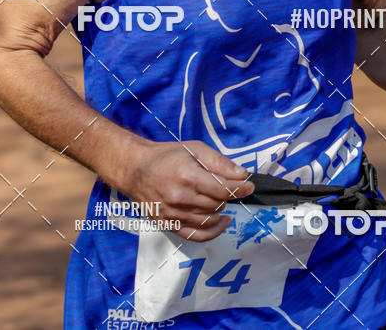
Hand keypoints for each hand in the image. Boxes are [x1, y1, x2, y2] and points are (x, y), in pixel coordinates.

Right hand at [114, 136, 254, 240]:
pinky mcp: (169, 224)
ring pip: (210, 219)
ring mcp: (174, 214)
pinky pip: (197, 236)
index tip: (249, 186)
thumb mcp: (194, 149)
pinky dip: (213, 232)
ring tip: (218, 198)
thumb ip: (219, 162)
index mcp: (188, 175)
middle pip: (217, 204)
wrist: (136, 169)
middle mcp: (180, 197)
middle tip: (225, 185)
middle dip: (227, 195)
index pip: (222, 189)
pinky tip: (222, 222)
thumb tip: (242, 174)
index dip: (240, 188)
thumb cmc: (167, 156)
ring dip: (220, 210)